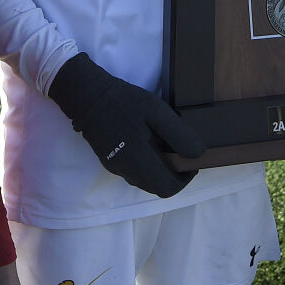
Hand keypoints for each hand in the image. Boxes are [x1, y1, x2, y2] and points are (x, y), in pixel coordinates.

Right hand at [49, 53, 203, 196]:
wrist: (87, 96)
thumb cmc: (123, 102)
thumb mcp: (157, 112)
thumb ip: (179, 135)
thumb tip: (198, 154)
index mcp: (139, 162)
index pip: (168, 188)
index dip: (185, 179)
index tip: (190, 160)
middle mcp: (126, 171)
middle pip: (157, 186)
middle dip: (173, 174)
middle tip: (179, 150)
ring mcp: (116, 167)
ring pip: (145, 180)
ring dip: (159, 169)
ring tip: (164, 144)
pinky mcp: (109, 161)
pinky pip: (134, 171)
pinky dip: (146, 164)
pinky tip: (147, 142)